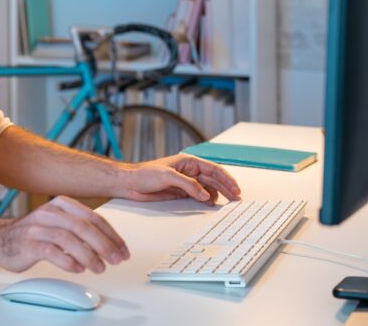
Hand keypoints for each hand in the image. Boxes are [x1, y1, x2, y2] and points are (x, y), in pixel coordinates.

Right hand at [0, 196, 129, 273]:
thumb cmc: (33, 234)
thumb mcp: (58, 222)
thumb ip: (80, 228)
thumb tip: (109, 244)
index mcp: (61, 204)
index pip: (93, 218)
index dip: (111, 235)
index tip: (122, 249)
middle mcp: (50, 212)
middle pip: (83, 227)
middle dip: (104, 245)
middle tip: (115, 259)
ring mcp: (38, 227)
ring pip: (69, 239)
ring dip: (89, 256)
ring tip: (99, 268)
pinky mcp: (28, 243)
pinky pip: (52, 252)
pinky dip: (68, 262)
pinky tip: (78, 269)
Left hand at [120, 154, 240, 203]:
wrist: (130, 184)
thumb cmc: (145, 174)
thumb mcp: (167, 176)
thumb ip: (188, 185)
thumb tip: (206, 195)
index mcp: (188, 162)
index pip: (213, 169)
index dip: (226, 179)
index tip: (235, 188)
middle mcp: (189, 171)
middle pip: (213, 179)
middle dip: (226, 188)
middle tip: (237, 199)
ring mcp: (186, 182)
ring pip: (208, 188)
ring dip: (218, 195)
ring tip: (228, 203)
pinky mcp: (181, 192)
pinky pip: (198, 196)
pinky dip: (207, 200)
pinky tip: (211, 204)